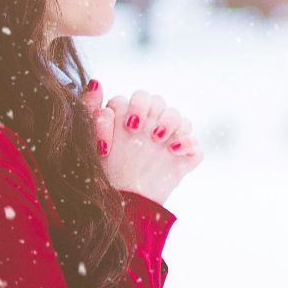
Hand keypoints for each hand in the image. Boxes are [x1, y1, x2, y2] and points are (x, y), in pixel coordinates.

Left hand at [81, 81, 202, 207]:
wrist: (119, 206)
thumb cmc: (103, 172)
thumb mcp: (92, 140)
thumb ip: (91, 110)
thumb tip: (96, 81)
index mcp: (130, 118)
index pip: (139, 97)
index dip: (134, 106)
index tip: (127, 127)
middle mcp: (150, 126)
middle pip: (161, 102)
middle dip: (154, 112)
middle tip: (139, 130)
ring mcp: (169, 143)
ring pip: (181, 118)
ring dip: (172, 123)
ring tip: (158, 140)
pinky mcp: (183, 161)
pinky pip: (196, 147)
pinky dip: (189, 145)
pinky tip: (174, 152)